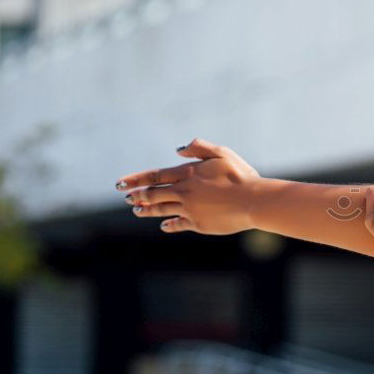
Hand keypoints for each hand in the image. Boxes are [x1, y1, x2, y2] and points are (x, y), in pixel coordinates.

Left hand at [114, 137, 261, 234]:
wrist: (254, 201)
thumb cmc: (241, 176)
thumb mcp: (222, 153)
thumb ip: (199, 148)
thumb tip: (178, 150)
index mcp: (188, 173)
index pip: (154, 176)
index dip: (135, 180)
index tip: (120, 184)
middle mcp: (184, 192)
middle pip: (153, 194)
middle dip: (137, 196)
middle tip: (127, 198)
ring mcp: (190, 209)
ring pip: (162, 209)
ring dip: (147, 210)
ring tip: (137, 211)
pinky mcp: (198, 223)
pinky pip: (178, 224)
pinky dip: (169, 224)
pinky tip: (164, 225)